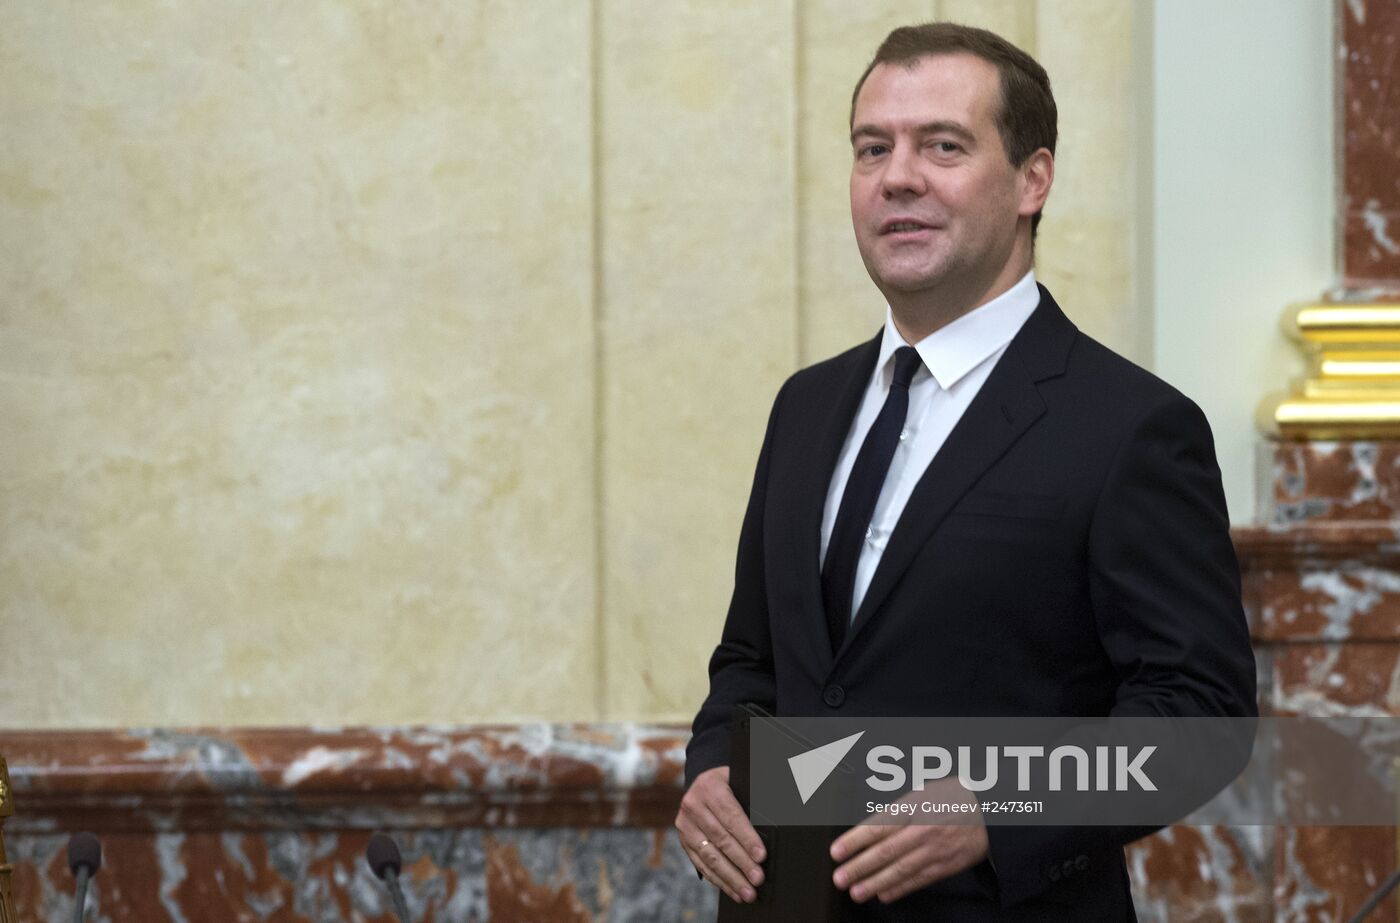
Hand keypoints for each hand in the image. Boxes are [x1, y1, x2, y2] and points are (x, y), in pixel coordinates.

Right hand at [674, 766, 766, 902]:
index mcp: (710, 787)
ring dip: (731, 878)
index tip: (761, 856)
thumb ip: (754, 800)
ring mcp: (685, 825)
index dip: (747, 838)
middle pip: (721, 839)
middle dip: (741, 862)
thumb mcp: (741, 782)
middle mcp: (693, 805)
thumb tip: (774, 824)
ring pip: (710, 856)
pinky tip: (734, 891)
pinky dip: (719, 880)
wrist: (703, 783)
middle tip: (758, 879)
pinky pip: (702, 865)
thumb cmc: (730, 784)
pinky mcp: (683, 841)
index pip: (731, 817)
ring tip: (748, 892)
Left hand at [830, 794, 988, 903]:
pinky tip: (884, 894)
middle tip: (840, 877)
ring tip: (857, 891)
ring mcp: (935, 849)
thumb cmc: (954, 796)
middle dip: (859, 867)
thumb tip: (871, 827)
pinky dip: (900, 888)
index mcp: (913, 806)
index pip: (877, 826)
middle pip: (885, 852)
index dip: (854, 841)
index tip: (837, 851)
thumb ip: (898, 810)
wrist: (991, 810)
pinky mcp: (946, 865)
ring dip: (875, 883)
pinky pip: (919, 879)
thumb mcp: (922, 792)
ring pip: (900, 870)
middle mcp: (922, 829)